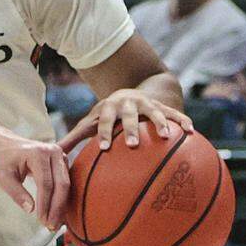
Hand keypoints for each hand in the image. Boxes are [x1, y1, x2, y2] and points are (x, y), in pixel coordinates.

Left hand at [0, 137, 68, 230]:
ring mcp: (61, 156)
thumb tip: (30, 209)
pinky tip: (58, 214)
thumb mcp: (3, 176)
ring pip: (67, 185)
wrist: (8, 146)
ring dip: (61, 206)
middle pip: (61, 185)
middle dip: (57, 208)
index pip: (45, 183)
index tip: (41, 220)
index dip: (45, 204)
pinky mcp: (64, 162)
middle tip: (51, 226)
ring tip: (54, 223)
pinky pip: (67, 183)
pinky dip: (62, 200)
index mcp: (38, 153)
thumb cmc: (5, 160)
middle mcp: (53, 152)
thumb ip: (16, 192)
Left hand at [57, 89, 193, 153]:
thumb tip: (53, 153)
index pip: (104, 121)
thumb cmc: (106, 115)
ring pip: (154, 112)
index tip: (103, 148)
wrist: (129, 92)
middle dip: (130, 129)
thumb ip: (74, 138)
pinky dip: (182, 121)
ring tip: (165, 137)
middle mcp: (128, 103)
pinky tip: (192, 132)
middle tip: (132, 145)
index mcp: (108, 108)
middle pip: (128, 116)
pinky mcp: (163, 106)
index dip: (103, 133)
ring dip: (159, 123)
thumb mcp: (90, 123)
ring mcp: (147, 104)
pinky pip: (175, 113)